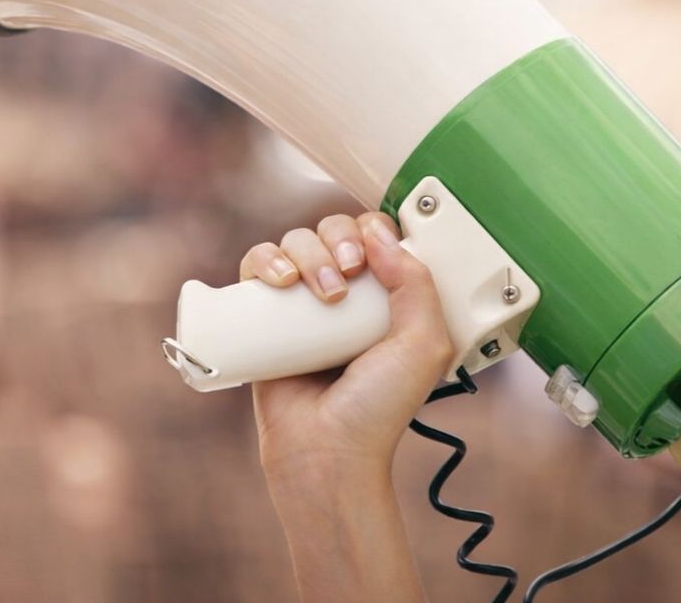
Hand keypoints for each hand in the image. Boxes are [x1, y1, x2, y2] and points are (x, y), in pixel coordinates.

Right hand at [244, 212, 452, 482]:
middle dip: (340, 239)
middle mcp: (344, 295)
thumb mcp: (424, 345)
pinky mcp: (262, 316)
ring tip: (321, 293)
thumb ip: (418, 284)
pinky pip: (256, 264)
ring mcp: (302, 304)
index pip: (375, 235)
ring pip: (296, 241)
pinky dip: (266, 259)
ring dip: (308, 252)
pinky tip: (281, 282)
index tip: (373, 253)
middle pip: (333, 229)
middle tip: (347, 275)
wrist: (325, 451)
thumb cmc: (376, 410)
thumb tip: (381, 235)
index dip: (373, 231)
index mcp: (386, 298)